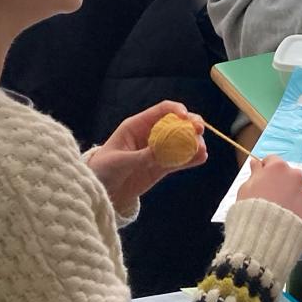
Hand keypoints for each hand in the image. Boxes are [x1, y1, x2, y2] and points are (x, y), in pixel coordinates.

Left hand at [88, 101, 207, 212]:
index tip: (185, 116)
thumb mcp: (120, 161)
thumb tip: (163, 151)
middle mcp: (151, 135)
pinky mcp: (162, 166)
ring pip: (182, 141)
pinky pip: (180, 160)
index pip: (162, 110)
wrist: (100, 192)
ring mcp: (158, 151)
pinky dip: (191, 158)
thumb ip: (141, 156)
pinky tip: (202, 157)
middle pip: (177, 123)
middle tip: (200, 130)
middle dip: (191, 124)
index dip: (176, 110)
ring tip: (202, 150)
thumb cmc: (103, 169)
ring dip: (194, 143)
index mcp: (137, 126)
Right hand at [238, 155, 301, 226]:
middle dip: (281, 184)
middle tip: (271, 198)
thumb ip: (254, 173)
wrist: (263, 235)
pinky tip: (287, 221)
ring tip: (279, 212)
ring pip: (298, 192)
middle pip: (289, 176)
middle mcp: (295, 176)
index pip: (272, 161)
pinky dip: (298, 213)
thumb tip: (256, 163)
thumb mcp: (245, 188)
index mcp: (278, 167)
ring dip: (291, 198)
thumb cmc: (251, 209)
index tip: (261, 179)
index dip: (265, 170)